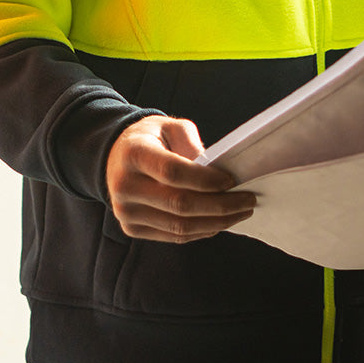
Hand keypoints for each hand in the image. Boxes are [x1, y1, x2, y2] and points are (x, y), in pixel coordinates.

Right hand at [106, 114, 255, 242]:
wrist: (115, 158)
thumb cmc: (149, 139)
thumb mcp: (169, 126)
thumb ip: (191, 142)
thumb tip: (215, 171)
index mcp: (134, 154)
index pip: (173, 172)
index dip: (205, 179)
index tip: (232, 180)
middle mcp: (126, 186)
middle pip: (179, 204)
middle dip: (220, 206)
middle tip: (248, 200)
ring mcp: (127, 212)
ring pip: (179, 226)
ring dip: (216, 222)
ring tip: (240, 212)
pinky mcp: (132, 229)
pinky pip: (174, 236)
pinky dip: (202, 231)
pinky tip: (220, 221)